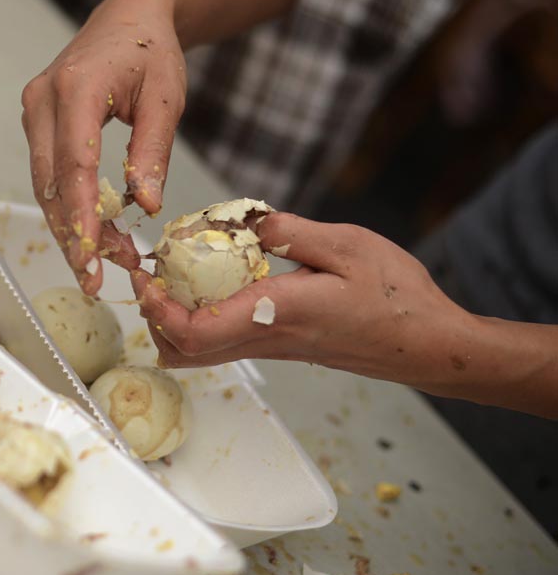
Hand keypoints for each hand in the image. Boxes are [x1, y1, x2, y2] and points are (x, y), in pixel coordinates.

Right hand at [21, 0, 186, 294]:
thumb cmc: (151, 52)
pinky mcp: (38, 125)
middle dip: (72, 237)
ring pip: (45, 188)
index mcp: (76, 89)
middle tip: (94, 281)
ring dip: (72, 229)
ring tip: (104, 264)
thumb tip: (146, 206)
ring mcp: (34, 114)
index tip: (92, 257)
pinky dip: (70, 209)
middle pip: (50, 185)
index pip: (73, 165)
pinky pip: (49, 176)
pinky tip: (95, 235)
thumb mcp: (166, 97)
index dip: (82, 216)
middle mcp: (42, 103)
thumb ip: (152, 152)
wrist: (127, 19)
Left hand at [130, 212, 493, 395]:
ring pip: (200, 354)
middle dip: (154, 316)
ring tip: (177, 276)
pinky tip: (214, 284)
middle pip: (184, 352)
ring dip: (174, 320)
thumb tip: (240, 219)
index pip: (196, 331)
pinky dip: (202, 320)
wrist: (426, 344)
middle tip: (152, 274)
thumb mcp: (346, 245)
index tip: (147, 275)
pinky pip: (224, 344)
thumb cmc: (397, 297)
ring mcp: (272, 348)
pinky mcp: (280, 348)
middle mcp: (267, 338)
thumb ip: (288, 231)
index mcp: (277, 313)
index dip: (159, 308)